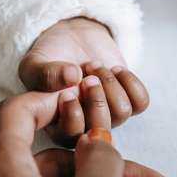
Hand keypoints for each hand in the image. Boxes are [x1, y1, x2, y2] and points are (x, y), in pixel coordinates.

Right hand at [19, 17, 148, 145]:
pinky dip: (130, 81)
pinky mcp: (127, 99)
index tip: (67, 92)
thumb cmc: (50, 55)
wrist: (73, 37)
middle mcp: (85, 124)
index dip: (73, 116)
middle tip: (87, 76)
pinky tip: (115, 69)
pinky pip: (141, 102)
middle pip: (101, 130)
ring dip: (110, 84)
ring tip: (95, 66)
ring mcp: (108, 114)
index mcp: (58, 125)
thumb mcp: (35, 63)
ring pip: (122, 113)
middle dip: (96, 99)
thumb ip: (44, 73)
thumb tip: (72, 77)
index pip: (71, 138)